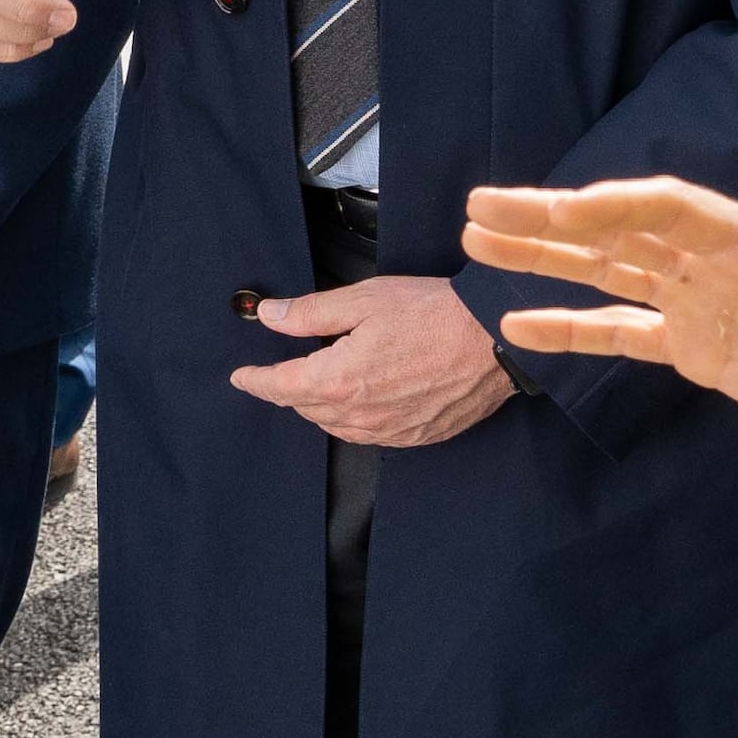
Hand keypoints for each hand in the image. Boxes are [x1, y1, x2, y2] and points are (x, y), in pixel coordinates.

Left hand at [230, 270, 514, 448]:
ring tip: (324, 381)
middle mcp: (361, 415)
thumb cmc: (435, 313)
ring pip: (337, 426)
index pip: (280, 388)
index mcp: (339, 380)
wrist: (496, 339)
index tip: (241, 376)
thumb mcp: (364, 300)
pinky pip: (370, 435)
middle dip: (290, 389)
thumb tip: (269, 316)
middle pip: (306, 408)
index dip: (255, 381)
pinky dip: (355, 419)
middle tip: (287, 368)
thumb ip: (311, 313)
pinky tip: (363, 399)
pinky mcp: (417, 436)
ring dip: (322, 406)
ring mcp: (390, 431)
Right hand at [463, 174, 737, 432]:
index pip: (670, 209)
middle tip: (479, 206)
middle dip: (551, 219)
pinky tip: (516, 326)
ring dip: (545, 256)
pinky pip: (620, 332)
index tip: (556, 208)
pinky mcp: (691, 345)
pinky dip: (571, 329)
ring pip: (607, 269)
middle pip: (620, 228)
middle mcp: (715, 260)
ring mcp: (697, 300)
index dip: (613, 206)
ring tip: (477, 240)